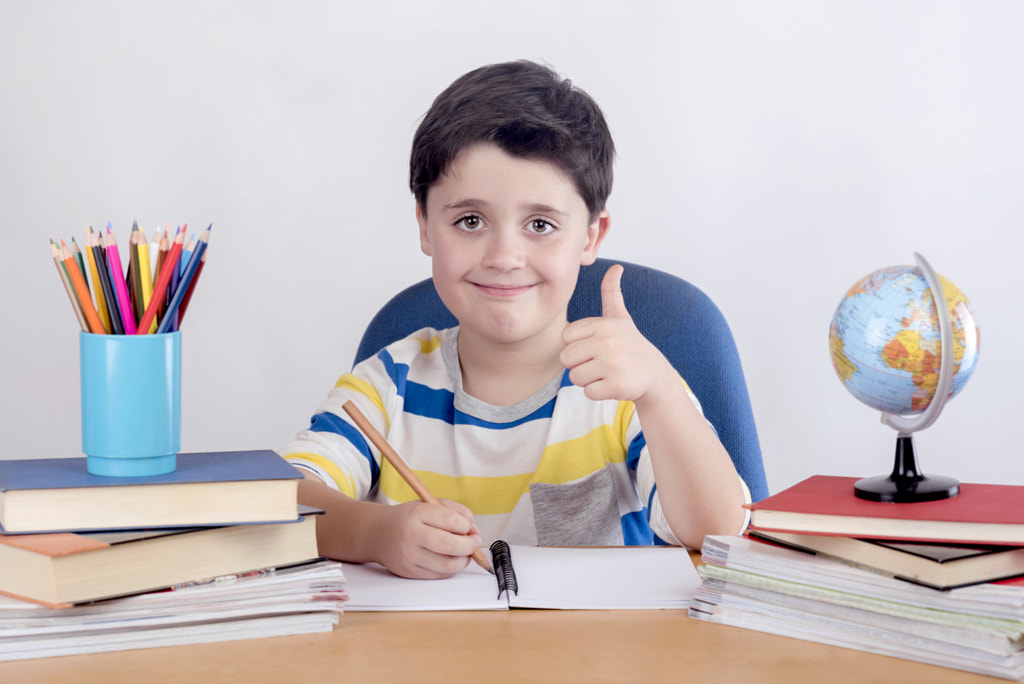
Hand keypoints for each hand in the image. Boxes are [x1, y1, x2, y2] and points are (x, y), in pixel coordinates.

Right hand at [374, 498, 482, 579]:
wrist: (378, 533)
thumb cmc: (409, 518)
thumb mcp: (430, 504)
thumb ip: (456, 511)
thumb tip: (474, 531)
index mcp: (417, 514)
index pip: (452, 521)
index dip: (467, 526)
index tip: (470, 528)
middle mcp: (411, 535)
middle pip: (451, 546)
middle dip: (470, 545)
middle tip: (474, 542)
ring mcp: (409, 556)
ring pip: (448, 565)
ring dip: (463, 560)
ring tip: (464, 552)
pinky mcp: (409, 572)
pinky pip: (439, 575)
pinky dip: (451, 569)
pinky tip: (450, 559)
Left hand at [560, 264, 674, 402]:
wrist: (654, 374)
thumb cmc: (630, 345)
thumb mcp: (620, 317)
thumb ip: (612, 293)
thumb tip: (616, 267)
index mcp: (603, 324)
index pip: (565, 339)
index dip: (578, 345)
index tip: (597, 346)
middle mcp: (607, 342)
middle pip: (566, 359)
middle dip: (580, 364)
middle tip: (601, 363)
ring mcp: (612, 364)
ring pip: (575, 377)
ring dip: (589, 380)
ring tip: (608, 372)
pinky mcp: (616, 386)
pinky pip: (588, 392)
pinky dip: (598, 392)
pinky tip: (613, 384)